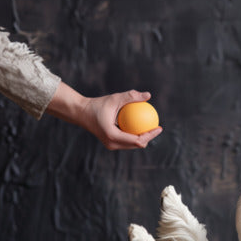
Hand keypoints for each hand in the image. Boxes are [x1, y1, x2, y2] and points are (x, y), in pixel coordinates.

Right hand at [45, 83, 162, 149]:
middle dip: (149, 138)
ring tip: (151, 127)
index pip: (137, 140)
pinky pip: (126, 141)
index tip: (159, 127)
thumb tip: (148, 95)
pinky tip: (141, 126)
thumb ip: (131, 96)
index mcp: (113, 136)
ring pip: (132, 145)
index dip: (150, 135)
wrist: (81, 113)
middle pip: (137, 145)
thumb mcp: (114, 98)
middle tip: (157, 127)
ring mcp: (111, 145)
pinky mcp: (110, 143)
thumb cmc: (97, 104)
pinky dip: (134, 135)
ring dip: (142, 138)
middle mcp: (112, 144)